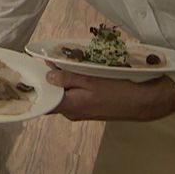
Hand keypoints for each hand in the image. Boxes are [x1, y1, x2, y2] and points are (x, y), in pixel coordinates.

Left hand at [46, 66, 174, 121]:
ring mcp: (81, 111)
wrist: (143, 102)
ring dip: (62, 81)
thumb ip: (67, 79)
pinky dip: (72, 85)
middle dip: (49, 80)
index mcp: (70, 107)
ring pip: (64, 95)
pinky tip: (75, 73)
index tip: (31, 72)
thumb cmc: (118, 91)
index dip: (36, 88)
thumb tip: (47, 76)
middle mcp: (73, 113)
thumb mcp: (91, 80)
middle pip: (53, 96)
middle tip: (47, 61)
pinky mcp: (89, 108)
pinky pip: (74, 96)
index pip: (44, 101)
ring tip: (60, 63)